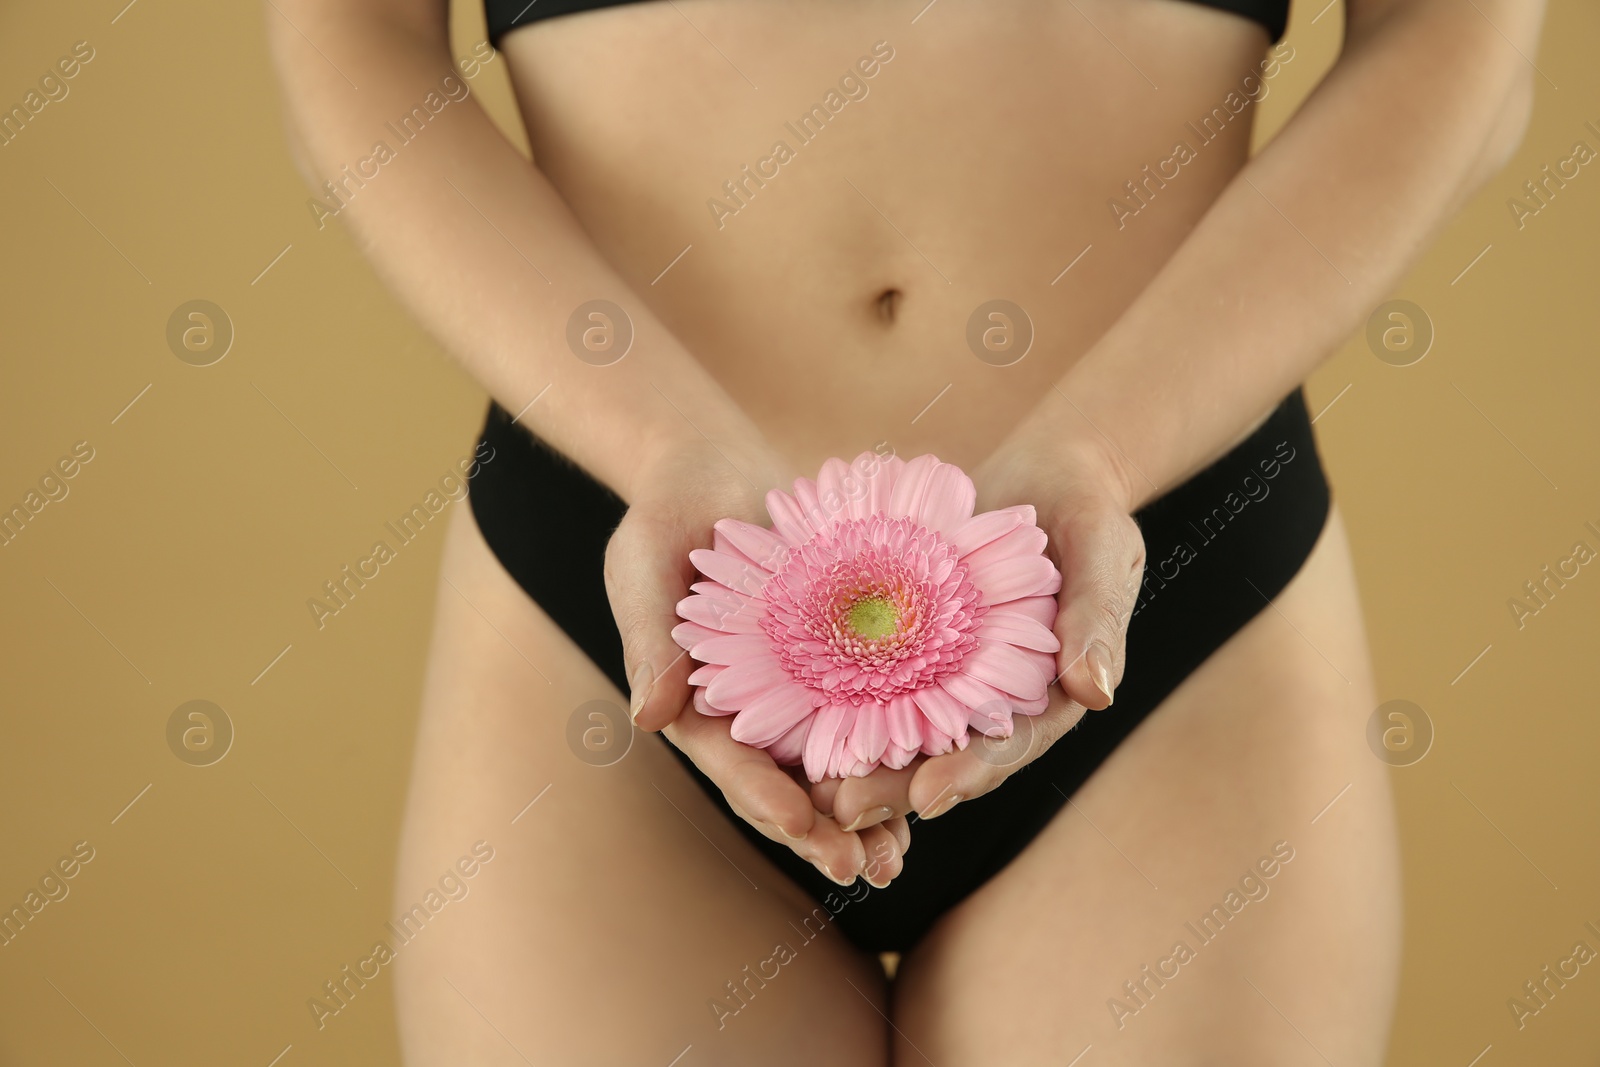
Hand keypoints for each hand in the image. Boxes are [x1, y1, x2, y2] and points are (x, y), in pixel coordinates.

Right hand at [604, 438, 910, 885]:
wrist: (711, 472)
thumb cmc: (665, 517)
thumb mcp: (646, 569)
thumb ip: (651, 642)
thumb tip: (648, 719)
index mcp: (698, 705)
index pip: (731, 763)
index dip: (763, 796)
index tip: (798, 824)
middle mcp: (750, 712)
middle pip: (787, 784)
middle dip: (823, 831)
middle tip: (864, 868)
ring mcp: (797, 691)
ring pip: (834, 765)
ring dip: (867, 813)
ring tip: (899, 858)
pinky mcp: (840, 661)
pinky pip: (873, 711)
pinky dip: (899, 749)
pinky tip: (937, 782)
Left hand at [808, 432, 1146, 830]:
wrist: (1048, 471)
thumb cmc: (1087, 509)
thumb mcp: (1104, 549)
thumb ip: (1097, 618)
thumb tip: (1096, 693)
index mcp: (1050, 693)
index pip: (1011, 744)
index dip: (971, 772)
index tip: (929, 797)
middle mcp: (996, 694)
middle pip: (944, 750)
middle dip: (895, 784)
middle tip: (843, 808)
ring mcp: (951, 670)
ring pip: (900, 724)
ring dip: (857, 757)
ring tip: (810, 787)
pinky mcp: (914, 640)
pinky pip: (874, 671)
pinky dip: (837, 695)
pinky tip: (793, 717)